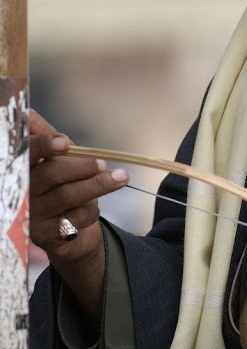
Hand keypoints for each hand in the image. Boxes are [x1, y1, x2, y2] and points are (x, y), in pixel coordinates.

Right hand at [30, 108, 128, 322]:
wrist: (67, 229)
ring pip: (66, 196)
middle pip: (51, 174)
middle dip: (81, 166)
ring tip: (120, 177)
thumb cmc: (61, 185)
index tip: (64, 142)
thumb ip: (46, 136)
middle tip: (102, 163)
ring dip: (97, 185)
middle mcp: (23, 191)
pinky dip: (90, 211)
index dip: (43, 145)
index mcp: (24, 168)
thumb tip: (28, 113)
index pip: (27, 153)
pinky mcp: (43, 235)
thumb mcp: (56, 158)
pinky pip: (72, 219)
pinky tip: (94, 207)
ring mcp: (32, 214)